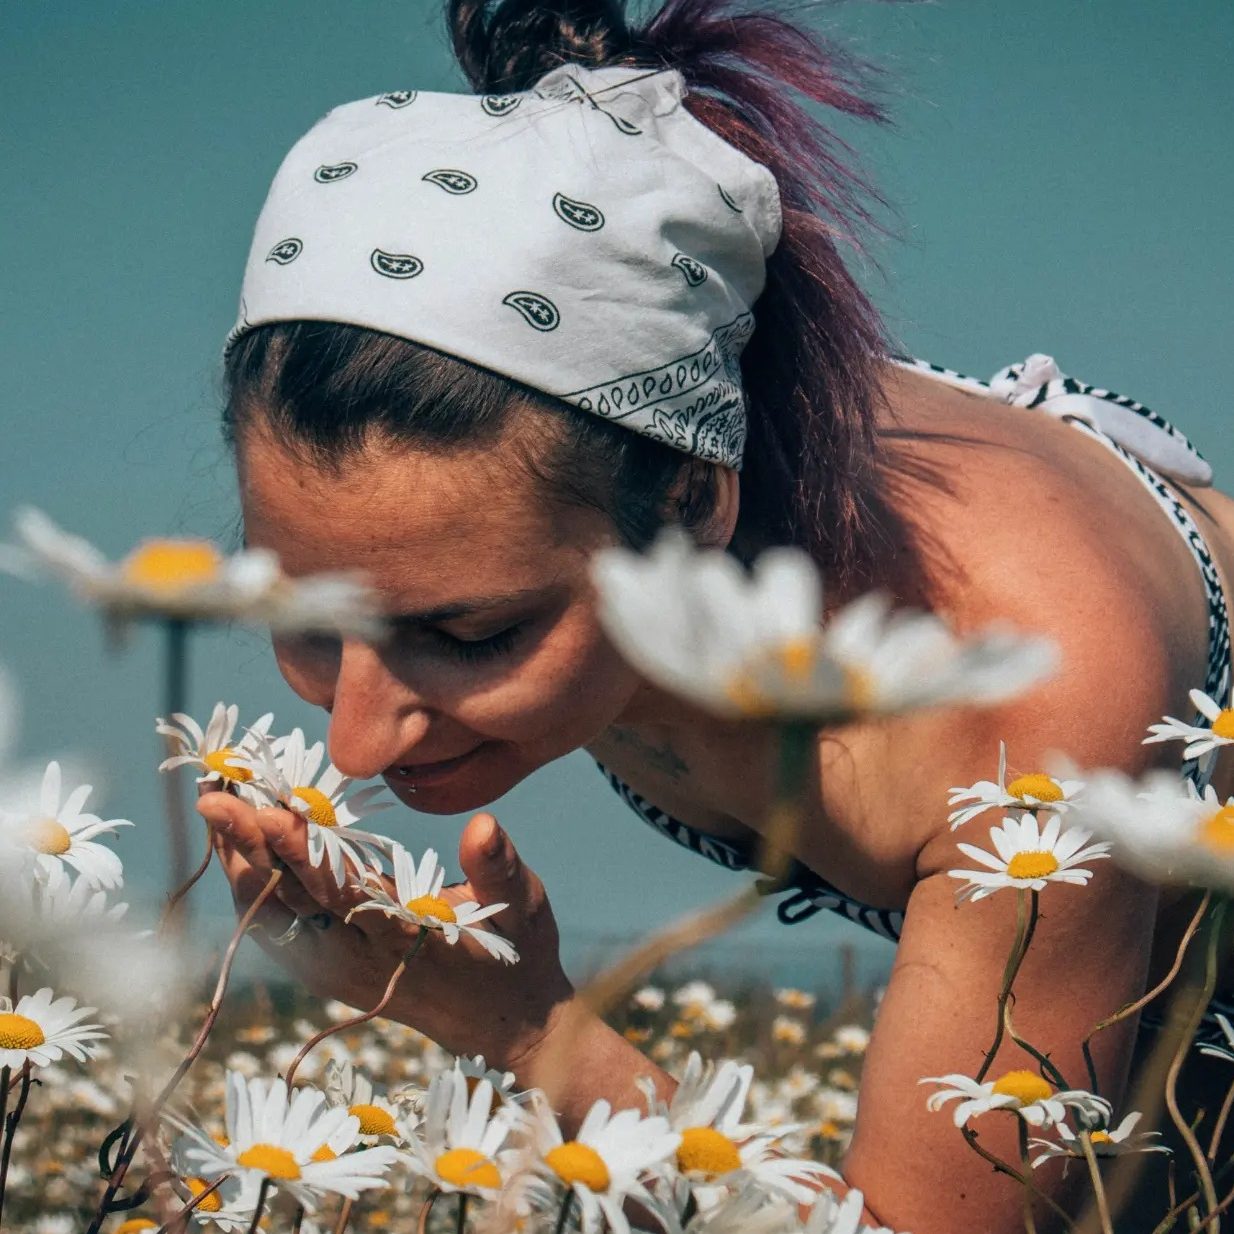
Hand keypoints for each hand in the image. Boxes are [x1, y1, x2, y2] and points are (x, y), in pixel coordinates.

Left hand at [197, 790, 575, 1067]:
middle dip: (250, 845)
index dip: (304, 852)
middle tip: (214, 793)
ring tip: (214, 804)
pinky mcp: (328, 970)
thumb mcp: (523, 908)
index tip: (270, 808)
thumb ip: (499, 867)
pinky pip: (275, 929)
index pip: (343, 892)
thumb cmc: (519, 955)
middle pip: (292, 900)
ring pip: (273, 914)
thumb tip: (482, 824)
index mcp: (405, 940)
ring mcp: (337, 970)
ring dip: (241, 861)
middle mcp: (359, 961)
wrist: (504, 1025)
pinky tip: (235, 845)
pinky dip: (250, 885)